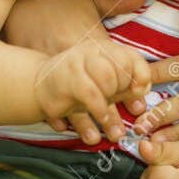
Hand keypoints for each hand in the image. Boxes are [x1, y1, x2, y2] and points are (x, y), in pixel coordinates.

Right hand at [6, 0, 148, 142]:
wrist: (22, 6)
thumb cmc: (58, 3)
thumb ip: (114, 2)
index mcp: (92, 42)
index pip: (119, 68)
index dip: (132, 85)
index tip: (139, 100)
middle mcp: (78, 59)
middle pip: (101, 90)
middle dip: (111, 113)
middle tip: (121, 131)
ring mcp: (59, 71)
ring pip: (76, 105)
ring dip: (87, 125)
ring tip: (95, 138)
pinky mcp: (42, 78)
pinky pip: (52, 104)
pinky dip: (59, 120)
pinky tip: (67, 130)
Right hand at [32, 40, 150, 143]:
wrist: (37, 85)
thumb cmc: (75, 85)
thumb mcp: (101, 83)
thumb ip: (123, 87)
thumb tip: (142, 98)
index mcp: (103, 49)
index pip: (131, 58)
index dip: (140, 78)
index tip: (138, 96)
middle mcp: (91, 52)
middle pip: (121, 70)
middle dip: (122, 94)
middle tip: (117, 110)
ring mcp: (76, 64)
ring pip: (107, 82)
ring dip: (111, 108)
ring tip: (112, 128)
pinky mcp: (65, 81)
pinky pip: (91, 96)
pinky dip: (98, 113)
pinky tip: (96, 129)